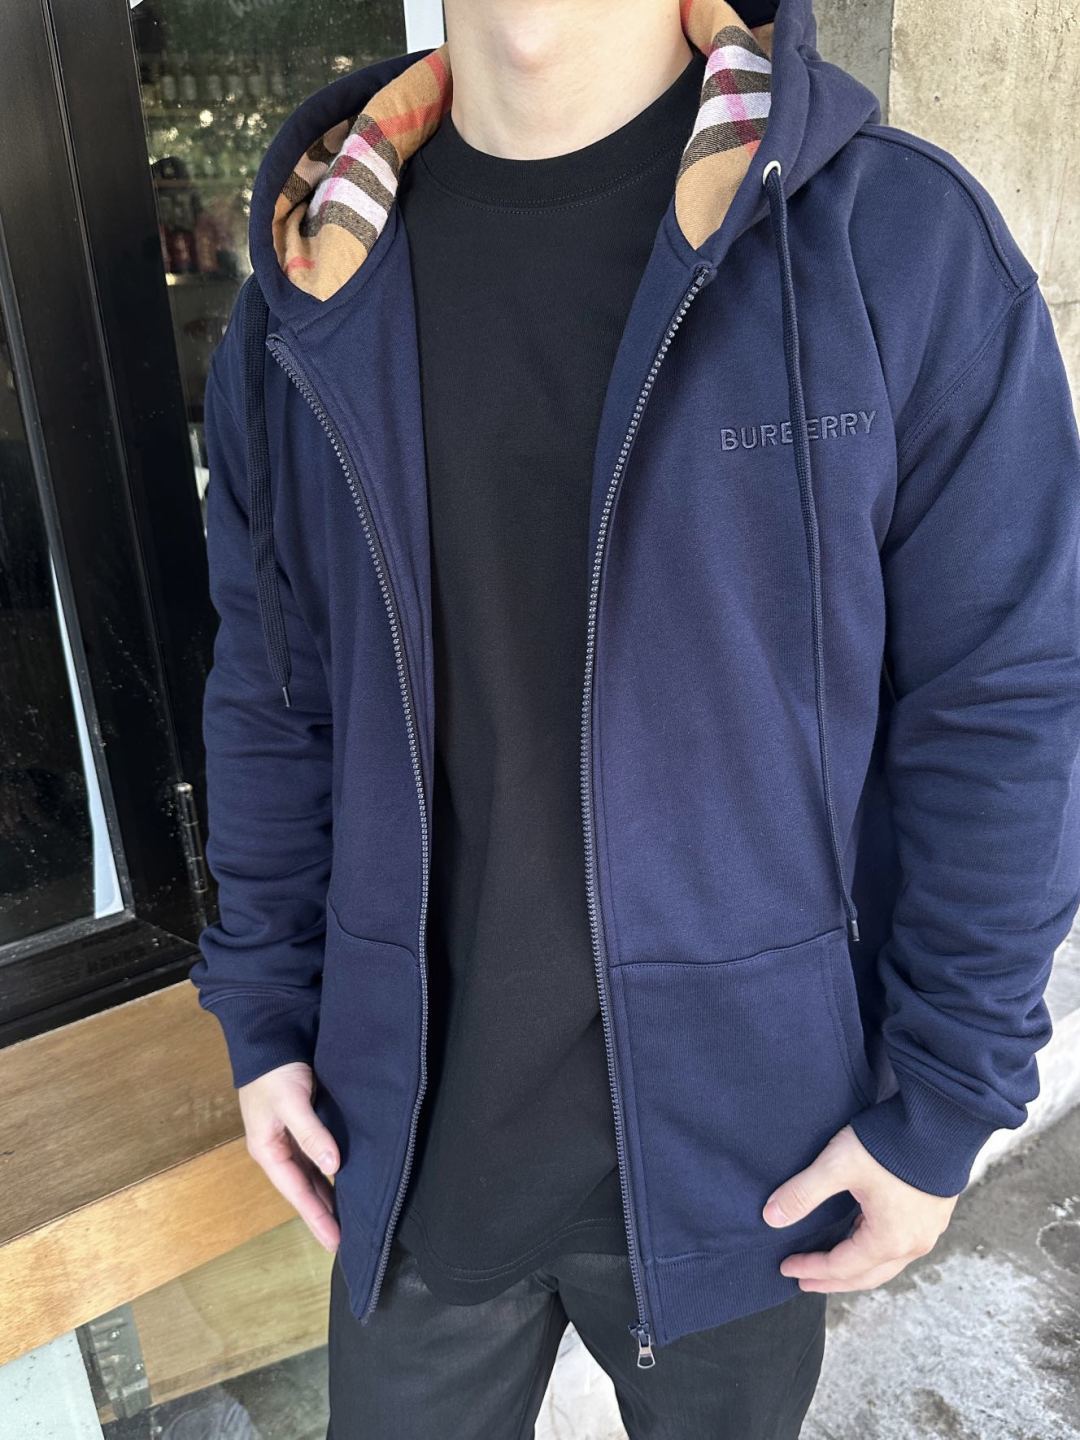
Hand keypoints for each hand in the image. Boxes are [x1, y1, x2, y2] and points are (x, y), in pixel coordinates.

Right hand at [238, 1061, 340, 1252]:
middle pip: (304, 1189)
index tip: (336, 1242)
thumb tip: (333, 1165)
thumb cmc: (275, 1072)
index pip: (297, 1192)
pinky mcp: (304, 1123)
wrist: (270, 1038)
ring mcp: (290, 1138)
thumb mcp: (290, 1102)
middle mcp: (279, 1149)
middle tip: (347, 1240)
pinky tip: (345, 1180)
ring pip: (312, 1175)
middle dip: (323, 1213)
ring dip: (328, 1195)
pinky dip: (330, 1172)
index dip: (317, 1217)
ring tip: (350, 1218)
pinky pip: (318, 1156)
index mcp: (269, 1150)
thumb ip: (311, 1133)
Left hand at [763, 1123, 957, 1292]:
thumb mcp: (838, 1166)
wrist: (939, 1120)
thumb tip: (770, 1218)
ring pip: (886, 1263)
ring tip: (831, 1264)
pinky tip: (862, 1238)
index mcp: (888, 1240)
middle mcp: (913, 1244)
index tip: (786, 1267)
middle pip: (866, 1275)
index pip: (841, 1267)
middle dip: (833, 1280)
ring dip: (856, 1267)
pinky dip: (875, 1251)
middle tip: (805, 1280)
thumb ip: (802, 1193)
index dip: (811, 1269)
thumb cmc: (889, 1144)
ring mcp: (928, 1230)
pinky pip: (900, 1246)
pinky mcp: (934, 1213)